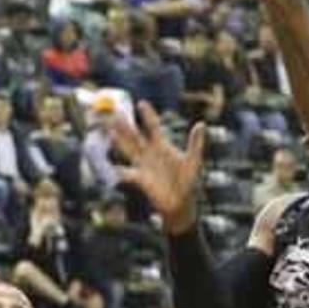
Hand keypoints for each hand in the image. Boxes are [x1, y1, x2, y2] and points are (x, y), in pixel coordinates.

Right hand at [111, 103, 206, 232]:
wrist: (181, 204)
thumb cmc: (188, 182)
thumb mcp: (193, 161)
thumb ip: (195, 143)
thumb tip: (201, 124)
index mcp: (163, 146)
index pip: (153, 127)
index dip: (148, 115)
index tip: (141, 103)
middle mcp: (150, 153)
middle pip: (135, 136)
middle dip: (125, 125)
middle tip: (115, 113)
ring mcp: (143, 165)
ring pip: (127, 149)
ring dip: (118, 141)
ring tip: (108, 130)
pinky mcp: (139, 179)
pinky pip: (125, 173)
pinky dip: (116, 171)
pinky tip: (108, 166)